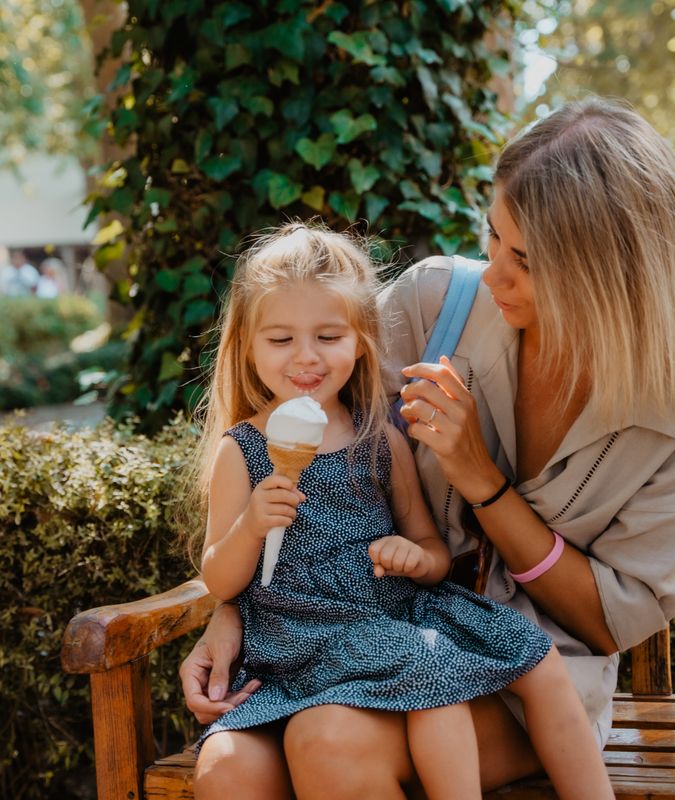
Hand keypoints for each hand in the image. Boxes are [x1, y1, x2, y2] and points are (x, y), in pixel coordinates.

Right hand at [179, 605, 260, 723]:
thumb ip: (219, 674)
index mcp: (190, 672)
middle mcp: (196, 680)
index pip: (194, 701)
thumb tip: (215, 699)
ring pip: (218, 706)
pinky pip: (228, 698)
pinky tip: (254, 684)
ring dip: (236, 701)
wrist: (235, 616)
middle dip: (226, 706)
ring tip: (253, 687)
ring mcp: (208, 683)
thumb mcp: (224, 650)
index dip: (211, 708)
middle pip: (205, 709)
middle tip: (246, 695)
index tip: (231, 706)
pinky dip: (241, 695)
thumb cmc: (226, 628)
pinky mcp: (221, 682)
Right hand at [243, 475, 305, 539]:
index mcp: (261, 487)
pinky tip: (287, 521)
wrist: (250, 524)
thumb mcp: (271, 496)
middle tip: (296, 504)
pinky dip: (289, 521)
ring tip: (292, 514)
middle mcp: (259, 496)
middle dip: (294, 500)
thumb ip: (287, 492)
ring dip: (293, 512)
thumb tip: (303, 497)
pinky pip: (282, 520)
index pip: (275, 479)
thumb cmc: (266, 507)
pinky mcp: (262, 521)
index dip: (287, 482)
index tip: (292, 488)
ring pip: (285, 509)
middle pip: (283, 494)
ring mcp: (259, 509)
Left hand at [368, 535, 430, 578]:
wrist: (418, 563)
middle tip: (394, 565)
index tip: (382, 562)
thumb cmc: (398, 563)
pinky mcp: (417, 550)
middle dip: (389, 566)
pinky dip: (408, 569)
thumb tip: (378, 573)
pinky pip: (409, 565)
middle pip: (385, 557)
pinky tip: (409, 566)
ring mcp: (407, 543)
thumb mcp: (385, 566)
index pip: (373, 550)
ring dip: (399, 569)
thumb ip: (378, 568)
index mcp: (385, 540)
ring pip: (397, 563)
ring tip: (402, 565)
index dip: (376, 560)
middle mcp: (395, 539)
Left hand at [399, 355, 502, 501]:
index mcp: (467, 399)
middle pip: (425, 388)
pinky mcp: (445, 445)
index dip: (420, 368)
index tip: (406, 372)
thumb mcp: (467, 407)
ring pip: (418, 407)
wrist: (477, 471)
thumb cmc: (467, 437)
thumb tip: (443, 357)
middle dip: (408, 390)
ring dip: (406, 410)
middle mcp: (463, 411)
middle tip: (405, 398)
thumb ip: (455, 382)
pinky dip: (410, 429)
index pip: (441, 373)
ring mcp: (454, 428)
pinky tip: (415, 431)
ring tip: (409, 415)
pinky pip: (416, 429)